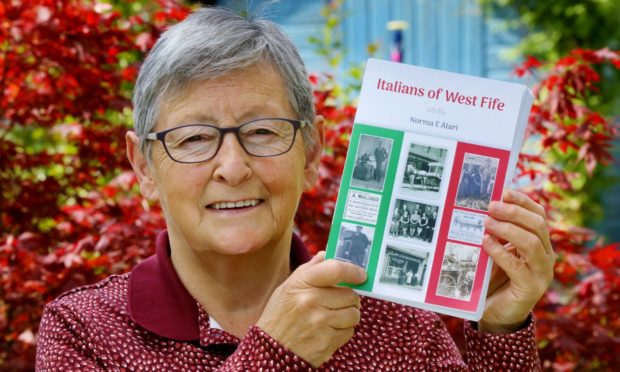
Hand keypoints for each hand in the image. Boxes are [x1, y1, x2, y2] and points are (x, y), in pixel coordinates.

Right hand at [256, 252, 366, 366]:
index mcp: (302, 283)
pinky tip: (329, 330)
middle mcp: (311, 301)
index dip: (353, 271)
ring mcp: (320, 323)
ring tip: (334, 317)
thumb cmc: (279, 315)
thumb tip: (327, 254)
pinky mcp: (327, 342)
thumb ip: (309, 269)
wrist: (269, 350)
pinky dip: (343, 330)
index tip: (361, 274)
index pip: (336, 269)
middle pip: (350, 294)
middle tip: (340, 301)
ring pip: (353, 314)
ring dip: (348, 315)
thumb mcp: (288, 287)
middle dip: (349, 298)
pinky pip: (349, 332)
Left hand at [480, 189, 554, 333]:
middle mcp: (546, 256)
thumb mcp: (497, 251)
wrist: (496, 314)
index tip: (504, 191)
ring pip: (531, 242)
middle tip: (491, 206)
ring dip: (508, 229)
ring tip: (487, 222)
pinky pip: (517, 265)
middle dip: (514, 212)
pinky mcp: (530, 288)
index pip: (539, 215)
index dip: (523, 201)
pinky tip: (486, 243)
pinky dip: (500, 251)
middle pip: (537, 225)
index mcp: (540, 243)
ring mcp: (541, 273)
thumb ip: (496, 233)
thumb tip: (482, 207)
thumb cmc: (494, 278)